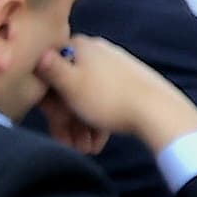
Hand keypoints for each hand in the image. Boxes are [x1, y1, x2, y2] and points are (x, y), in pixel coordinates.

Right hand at [34, 34, 196, 157]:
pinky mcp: (129, 83)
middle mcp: (98, 52)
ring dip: (82, 127)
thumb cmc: (107, 98)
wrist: (157, 110)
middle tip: (71, 145)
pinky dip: (98, 122)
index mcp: (81, 46)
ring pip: (87, 99)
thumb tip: (38, 50)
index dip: (47, 99)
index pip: (49, 70)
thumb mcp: (70, 84)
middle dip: (67, 121)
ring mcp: (115, 67)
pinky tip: (97, 144)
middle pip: (69, 88)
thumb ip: (50, 68)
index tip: (51, 121)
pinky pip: (105, 102)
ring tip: (86, 150)